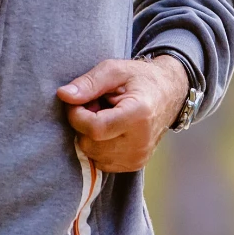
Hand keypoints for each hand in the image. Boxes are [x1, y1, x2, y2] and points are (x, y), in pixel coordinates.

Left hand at [58, 56, 188, 172]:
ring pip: (93, 155)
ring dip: (90, 136)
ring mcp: (138, 157)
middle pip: (90, 144)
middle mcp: (140, 142)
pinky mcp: (135, 164)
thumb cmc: (141, 78)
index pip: (94, 128)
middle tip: (95, 105)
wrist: (170, 93)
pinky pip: (101, 161)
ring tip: (105, 116)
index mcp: (139, 115)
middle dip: (83, 124)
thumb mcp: (115, 70)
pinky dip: (99, 146)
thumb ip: (89, 83)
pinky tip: (110, 130)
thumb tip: (63, 95)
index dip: (77, 115)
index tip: (78, 101)